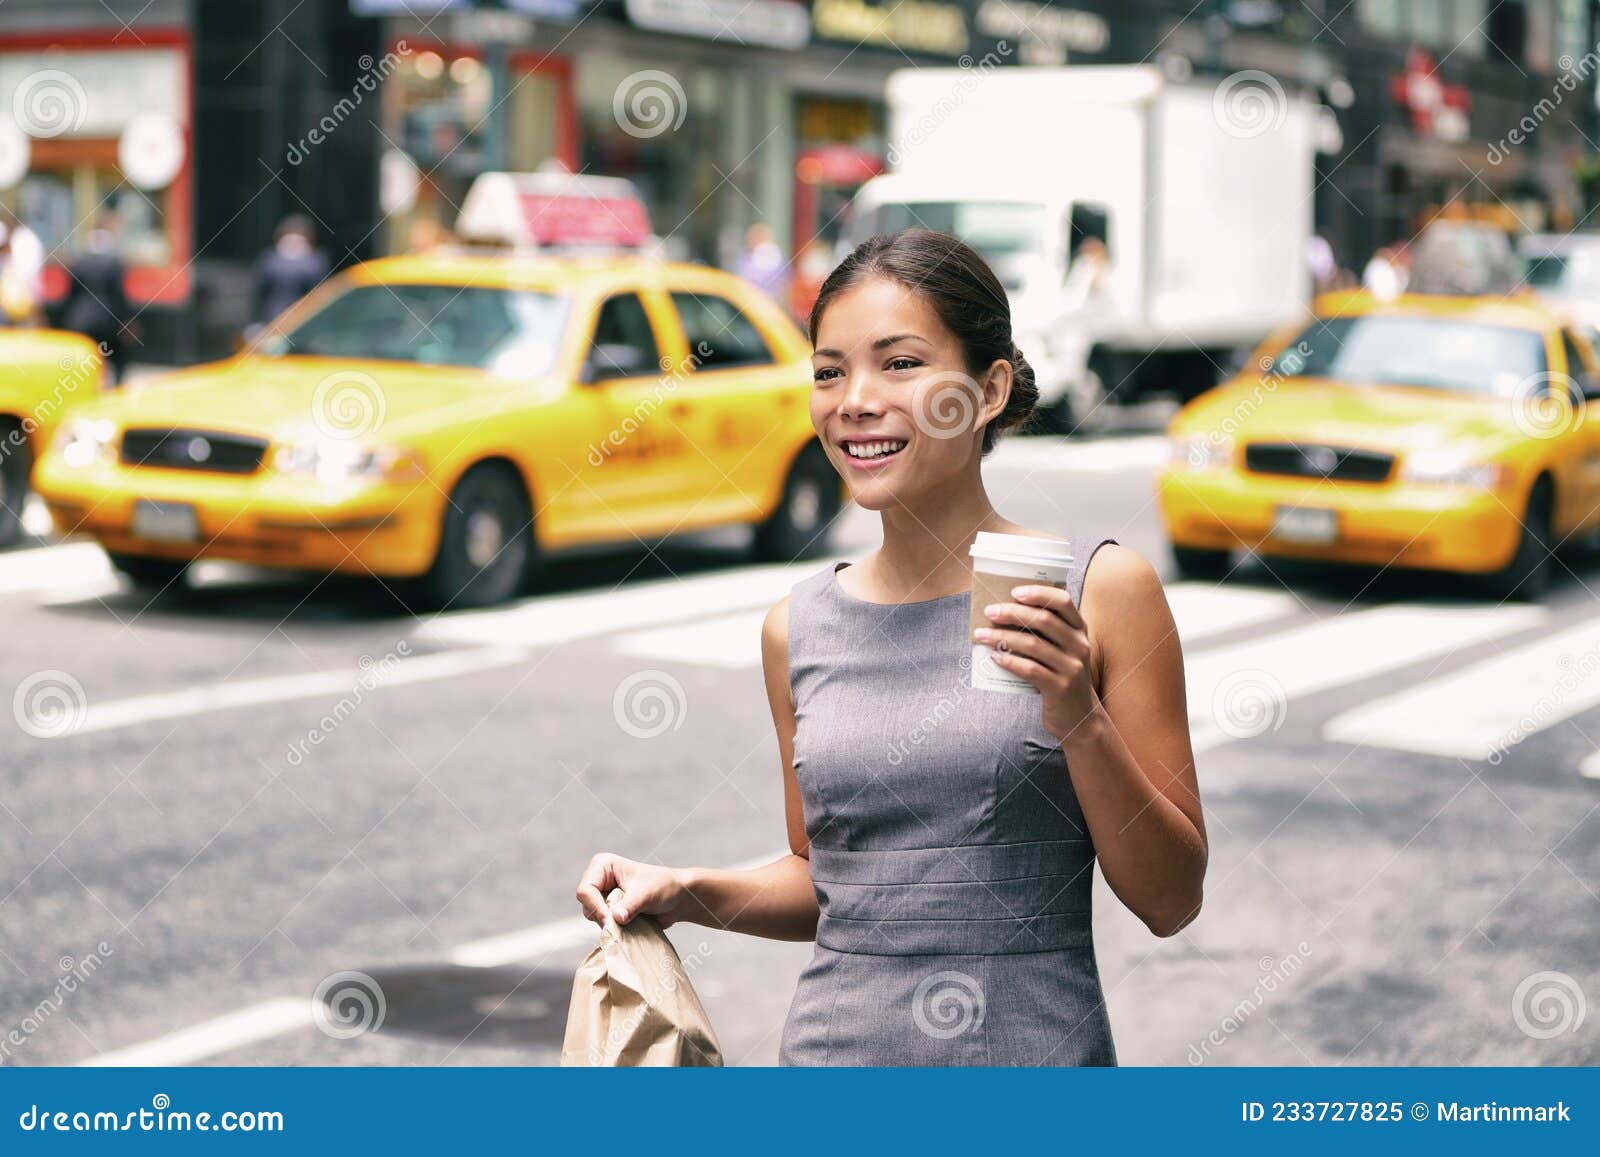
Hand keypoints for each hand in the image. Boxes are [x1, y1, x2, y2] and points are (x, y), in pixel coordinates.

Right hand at [576, 852, 688, 927]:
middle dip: (603, 916)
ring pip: (593, 917)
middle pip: (587, 905)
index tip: (611, 920)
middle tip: (625, 920)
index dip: (595, 907)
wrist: (677, 899)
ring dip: (610, 923)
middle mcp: (599, 879)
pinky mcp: (609, 909)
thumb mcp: (646, 895)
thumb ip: (629, 906)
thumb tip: (616, 919)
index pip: (585, 890)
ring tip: (632, 918)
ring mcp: (603, 895)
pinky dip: (614, 928)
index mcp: (603, 866)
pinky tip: (630, 924)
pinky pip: (603, 924)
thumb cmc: (663, 887)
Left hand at [972, 584, 1101, 742]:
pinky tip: (995, 657)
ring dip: (1003, 637)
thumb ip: (1045, 633)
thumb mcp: (1062, 651)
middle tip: (990, 612)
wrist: (1079, 717)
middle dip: (1013, 613)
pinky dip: (1010, 661)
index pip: (1063, 602)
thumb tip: (1005, 613)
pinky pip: (1030, 669)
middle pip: (1044, 620)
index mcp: (1080, 630)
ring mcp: (1072, 667)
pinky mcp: (1061, 687)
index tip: (1014, 592)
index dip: (1039, 593)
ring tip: (982, 635)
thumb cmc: (1061, 676)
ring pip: (1033, 644)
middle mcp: (1080, 646)